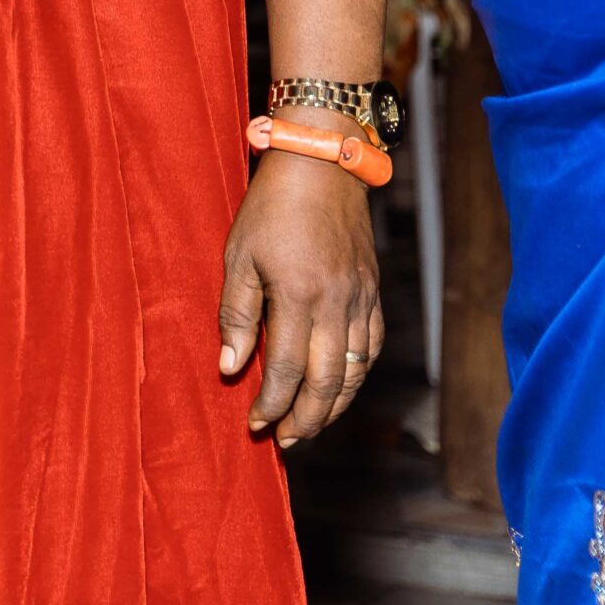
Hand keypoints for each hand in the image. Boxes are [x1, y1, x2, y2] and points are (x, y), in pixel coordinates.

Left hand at [218, 144, 381, 444]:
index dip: (272, 403)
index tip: (256, 423)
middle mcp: (336, 303)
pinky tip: (339, 386)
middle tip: (286, 441)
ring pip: (354, 371)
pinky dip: (356, 375)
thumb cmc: (271, 205)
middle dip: (306, 420)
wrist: (321, 163)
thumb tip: (231, 367)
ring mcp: (361, 298)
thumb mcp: (239, 253)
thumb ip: (236, 313)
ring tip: (310, 425)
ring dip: (333, 406)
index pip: (287, 369)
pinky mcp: (373, 290)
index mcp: (298, 294)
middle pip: (327, 382)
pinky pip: (371, 347)